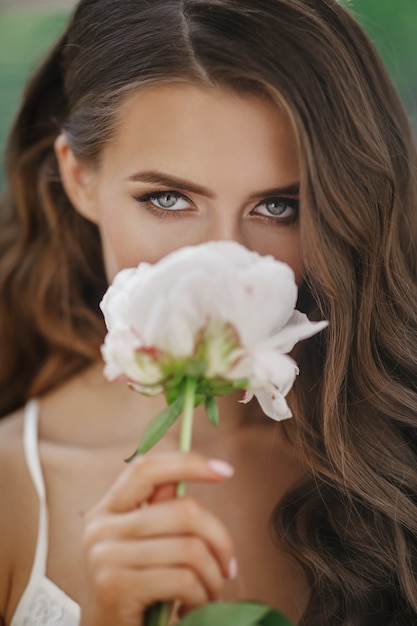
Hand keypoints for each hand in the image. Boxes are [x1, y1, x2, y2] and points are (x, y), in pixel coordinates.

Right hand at [79, 452, 235, 625]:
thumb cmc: (132, 593)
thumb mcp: (140, 547)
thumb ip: (158, 511)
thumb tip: (185, 478)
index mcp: (106, 509)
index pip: (146, 469)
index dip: (187, 463)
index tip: (225, 471)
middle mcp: (100, 528)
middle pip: (184, 510)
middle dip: (220, 540)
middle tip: (228, 566)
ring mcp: (105, 557)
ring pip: (190, 548)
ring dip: (213, 577)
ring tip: (210, 591)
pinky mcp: (116, 586)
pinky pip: (183, 579)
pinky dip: (201, 597)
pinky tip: (191, 608)